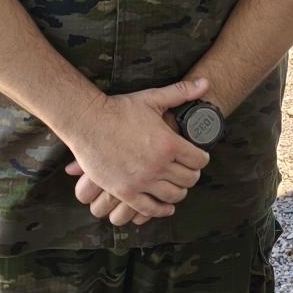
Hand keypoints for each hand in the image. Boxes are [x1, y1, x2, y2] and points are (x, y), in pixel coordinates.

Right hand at [60, 77, 211, 220]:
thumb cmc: (119, 108)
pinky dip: (161, 210)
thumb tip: (206, 82)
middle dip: (191, 174)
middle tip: (187, 170)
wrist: (87, 122)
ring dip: (178, 191)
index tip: (197, 157)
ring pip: (173, 196)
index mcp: (168, 143)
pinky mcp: (125, 191)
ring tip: (176, 185)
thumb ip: (181, 92)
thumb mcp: (152, 98)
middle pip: (189, 179)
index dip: (201, 158)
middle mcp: (158, 165)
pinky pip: (149, 209)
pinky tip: (165, 207)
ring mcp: (142, 181)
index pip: (199, 160)